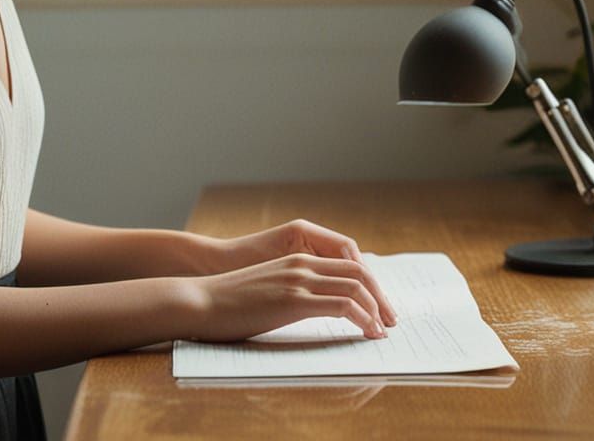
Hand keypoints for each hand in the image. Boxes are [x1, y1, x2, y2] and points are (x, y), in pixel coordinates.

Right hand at [187, 252, 392, 342]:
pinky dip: (363, 319)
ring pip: (356, 286)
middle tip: (391, 321)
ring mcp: (298, 279)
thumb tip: (313, 310)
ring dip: (377, 310)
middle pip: (358, 271)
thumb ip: (293, 292)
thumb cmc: (230, 301)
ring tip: (384, 332)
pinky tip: (369, 333)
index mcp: (296, 259)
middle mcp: (302, 264)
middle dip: (381, 296)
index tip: (379, 308)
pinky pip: (342, 305)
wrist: (202, 300)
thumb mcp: (269, 289)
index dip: (369, 285)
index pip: (346, 264)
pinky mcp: (293, 299)